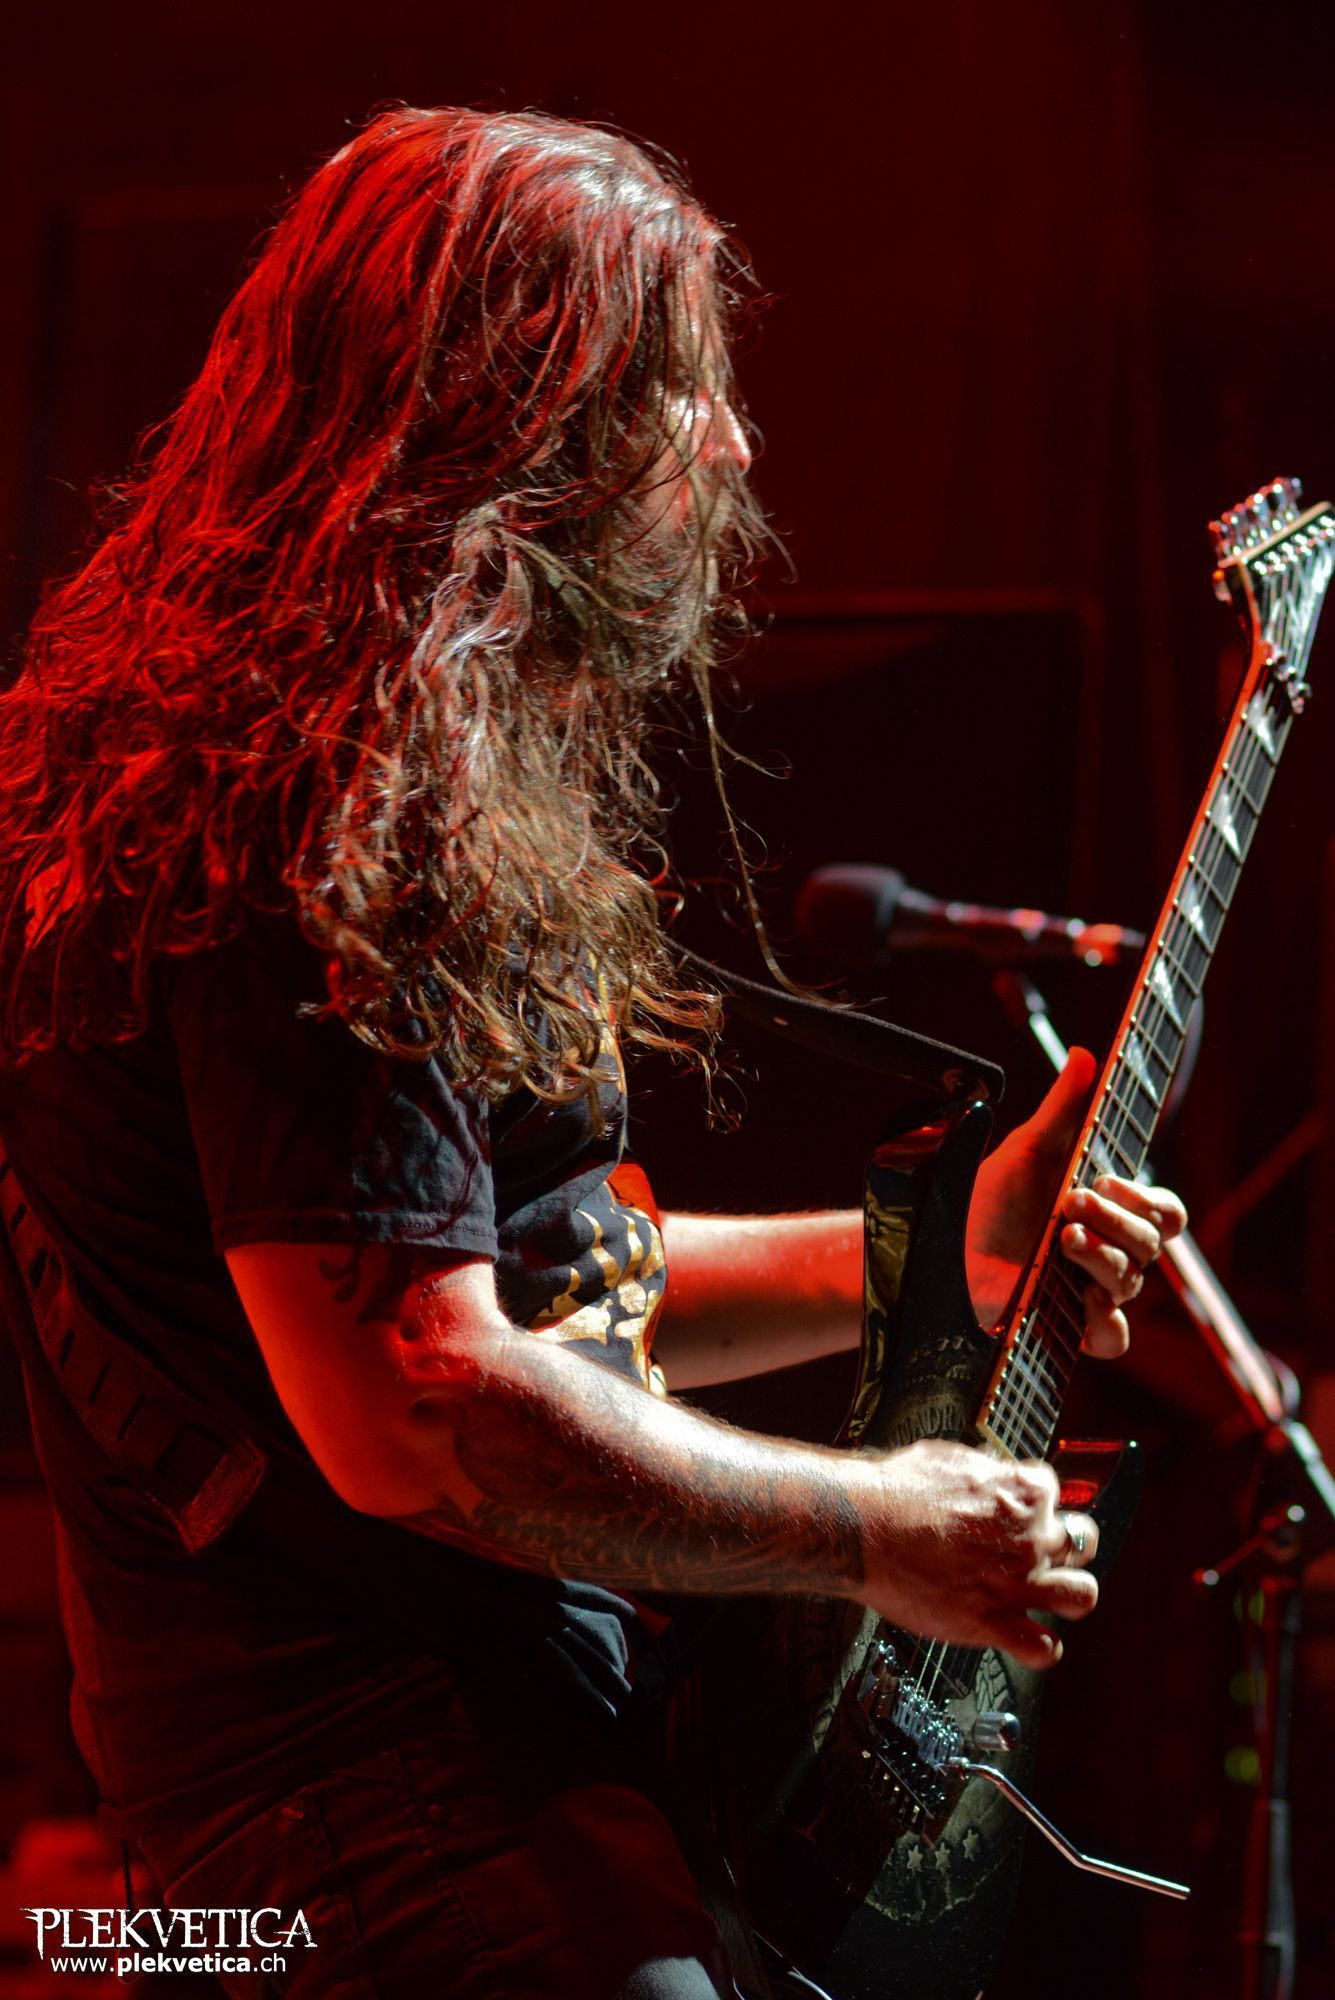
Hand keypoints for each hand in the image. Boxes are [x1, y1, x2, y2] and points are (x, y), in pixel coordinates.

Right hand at [855, 1437, 1098, 1668]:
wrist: (862, 1527)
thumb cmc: (895, 1490)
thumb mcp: (947, 1458)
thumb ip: (981, 1468)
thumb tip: (987, 1467)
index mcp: (1022, 1492)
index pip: (1054, 1493)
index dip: (1035, 1502)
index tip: (1017, 1510)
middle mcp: (1030, 1537)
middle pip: (1082, 1540)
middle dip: (1065, 1544)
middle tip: (1039, 1550)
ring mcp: (1016, 1582)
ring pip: (1082, 1595)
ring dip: (1069, 1594)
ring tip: (1049, 1594)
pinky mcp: (991, 1622)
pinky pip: (1042, 1648)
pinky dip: (1040, 1647)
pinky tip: (1024, 1637)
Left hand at [966, 1048, 1185, 1355]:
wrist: (938, 1249)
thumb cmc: (985, 1199)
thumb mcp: (1026, 1148)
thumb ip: (1063, 1107)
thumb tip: (1088, 1054)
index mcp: (1107, 1211)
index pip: (1164, 1211)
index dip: (1146, 1197)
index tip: (1104, 1179)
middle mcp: (1106, 1251)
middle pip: (1152, 1243)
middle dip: (1116, 1219)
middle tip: (1070, 1205)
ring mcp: (1090, 1292)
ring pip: (1133, 1283)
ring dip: (1102, 1257)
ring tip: (1061, 1241)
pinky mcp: (1069, 1330)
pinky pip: (1114, 1340)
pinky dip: (1105, 1321)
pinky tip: (1082, 1300)